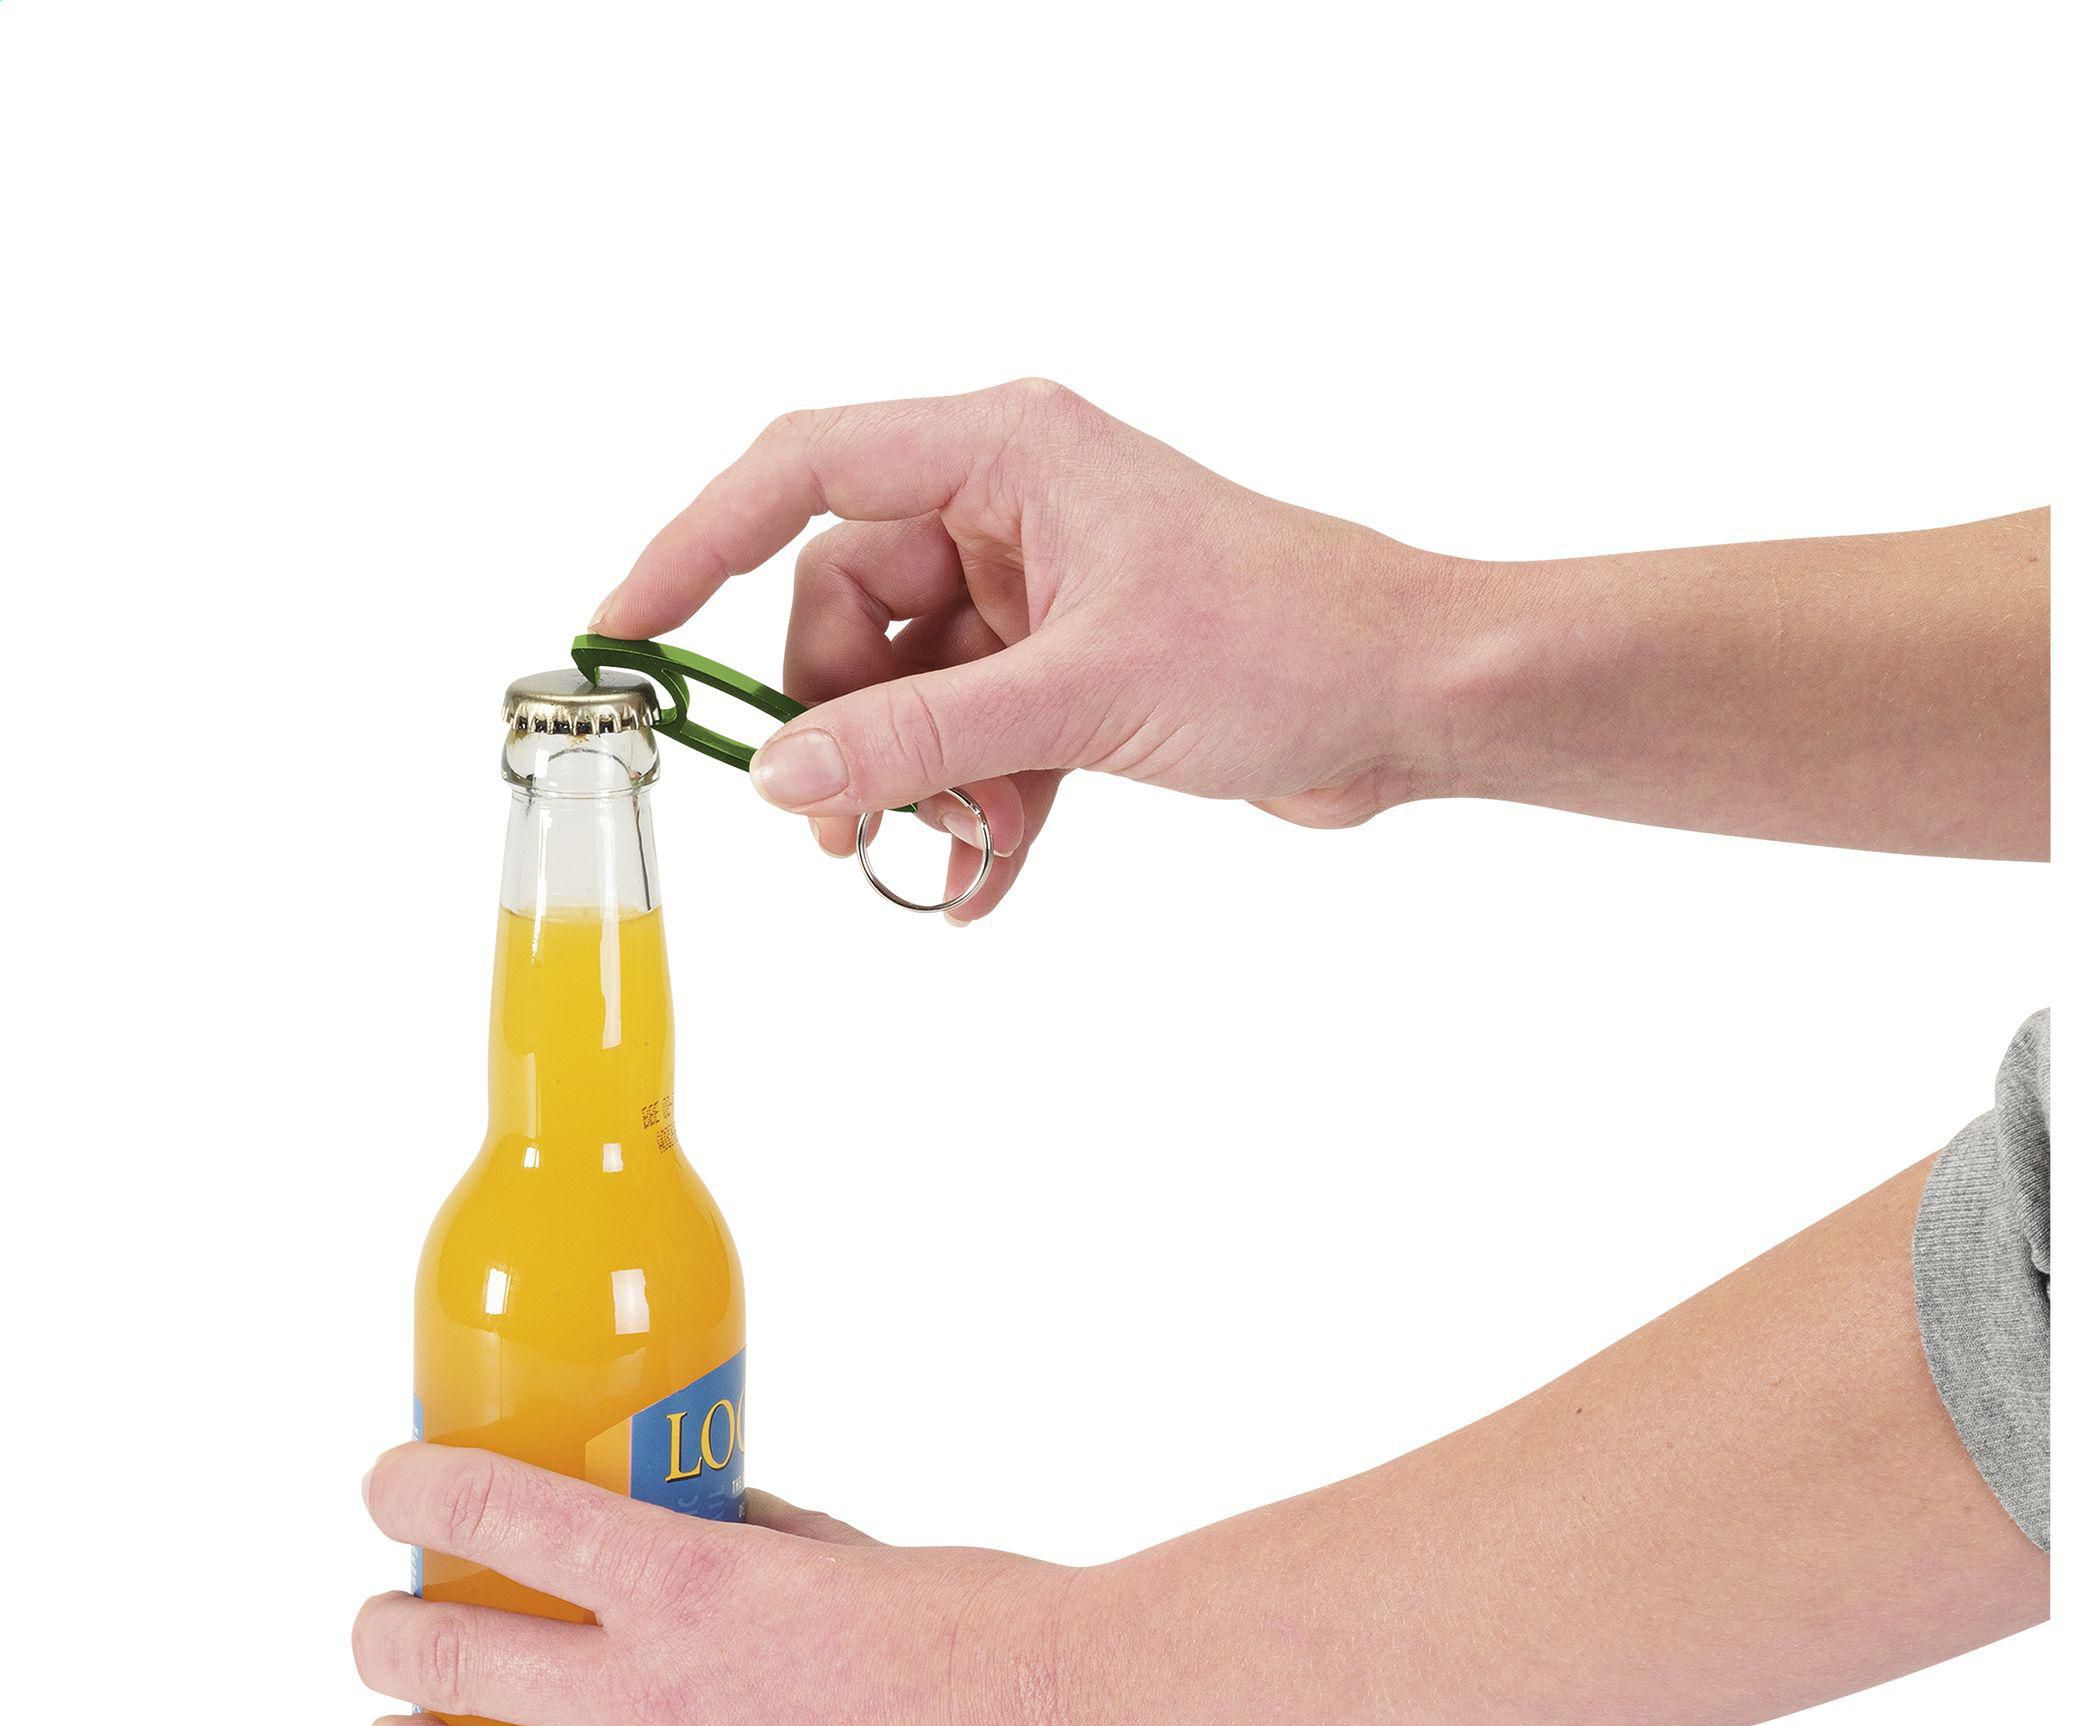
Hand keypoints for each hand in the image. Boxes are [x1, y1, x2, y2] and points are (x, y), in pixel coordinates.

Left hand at [354, 1444, 1132, 1725]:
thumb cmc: (1010, 1627)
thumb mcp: (865, 1554)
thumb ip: (768, 1543)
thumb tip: (717, 1526)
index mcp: (696, 1581)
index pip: (500, 1515)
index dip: (418, 1494)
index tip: (390, 1487)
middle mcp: (662, 1695)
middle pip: (455, 1662)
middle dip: (392, 1639)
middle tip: (385, 1630)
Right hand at [591, 379, 1458, 917]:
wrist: (1416, 701)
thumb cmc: (1288, 642)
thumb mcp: (1079, 693)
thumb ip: (919, 735)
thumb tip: (785, 778)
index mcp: (1007, 453)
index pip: (802, 473)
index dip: (697, 545)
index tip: (627, 628)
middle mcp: (1014, 507)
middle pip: (849, 607)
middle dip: (840, 724)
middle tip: (837, 829)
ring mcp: (1047, 592)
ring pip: (914, 687)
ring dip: (917, 784)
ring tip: (941, 862)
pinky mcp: (1081, 669)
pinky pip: (982, 735)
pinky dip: (977, 805)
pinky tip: (984, 883)